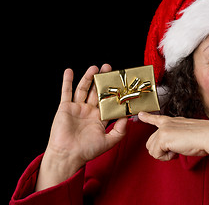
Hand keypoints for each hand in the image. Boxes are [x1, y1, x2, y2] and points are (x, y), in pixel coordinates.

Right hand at [36, 64, 126, 190]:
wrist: (68, 155)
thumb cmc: (87, 151)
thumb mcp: (109, 141)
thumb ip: (120, 130)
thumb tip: (128, 117)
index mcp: (100, 118)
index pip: (109, 102)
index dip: (114, 92)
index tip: (121, 83)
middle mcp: (89, 111)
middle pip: (97, 91)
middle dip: (102, 80)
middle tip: (108, 68)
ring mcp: (77, 108)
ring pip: (84, 89)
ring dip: (88, 77)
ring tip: (95, 67)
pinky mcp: (66, 108)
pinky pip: (66, 92)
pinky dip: (67, 81)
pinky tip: (69, 71)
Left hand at [138, 112, 208, 168]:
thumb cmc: (205, 138)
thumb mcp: (188, 135)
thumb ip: (177, 138)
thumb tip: (171, 148)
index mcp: (174, 121)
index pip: (158, 119)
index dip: (148, 117)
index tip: (141, 114)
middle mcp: (167, 123)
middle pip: (151, 142)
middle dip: (161, 151)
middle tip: (177, 150)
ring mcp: (163, 129)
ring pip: (151, 149)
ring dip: (164, 154)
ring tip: (178, 149)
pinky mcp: (163, 137)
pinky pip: (156, 154)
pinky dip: (166, 157)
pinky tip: (177, 151)